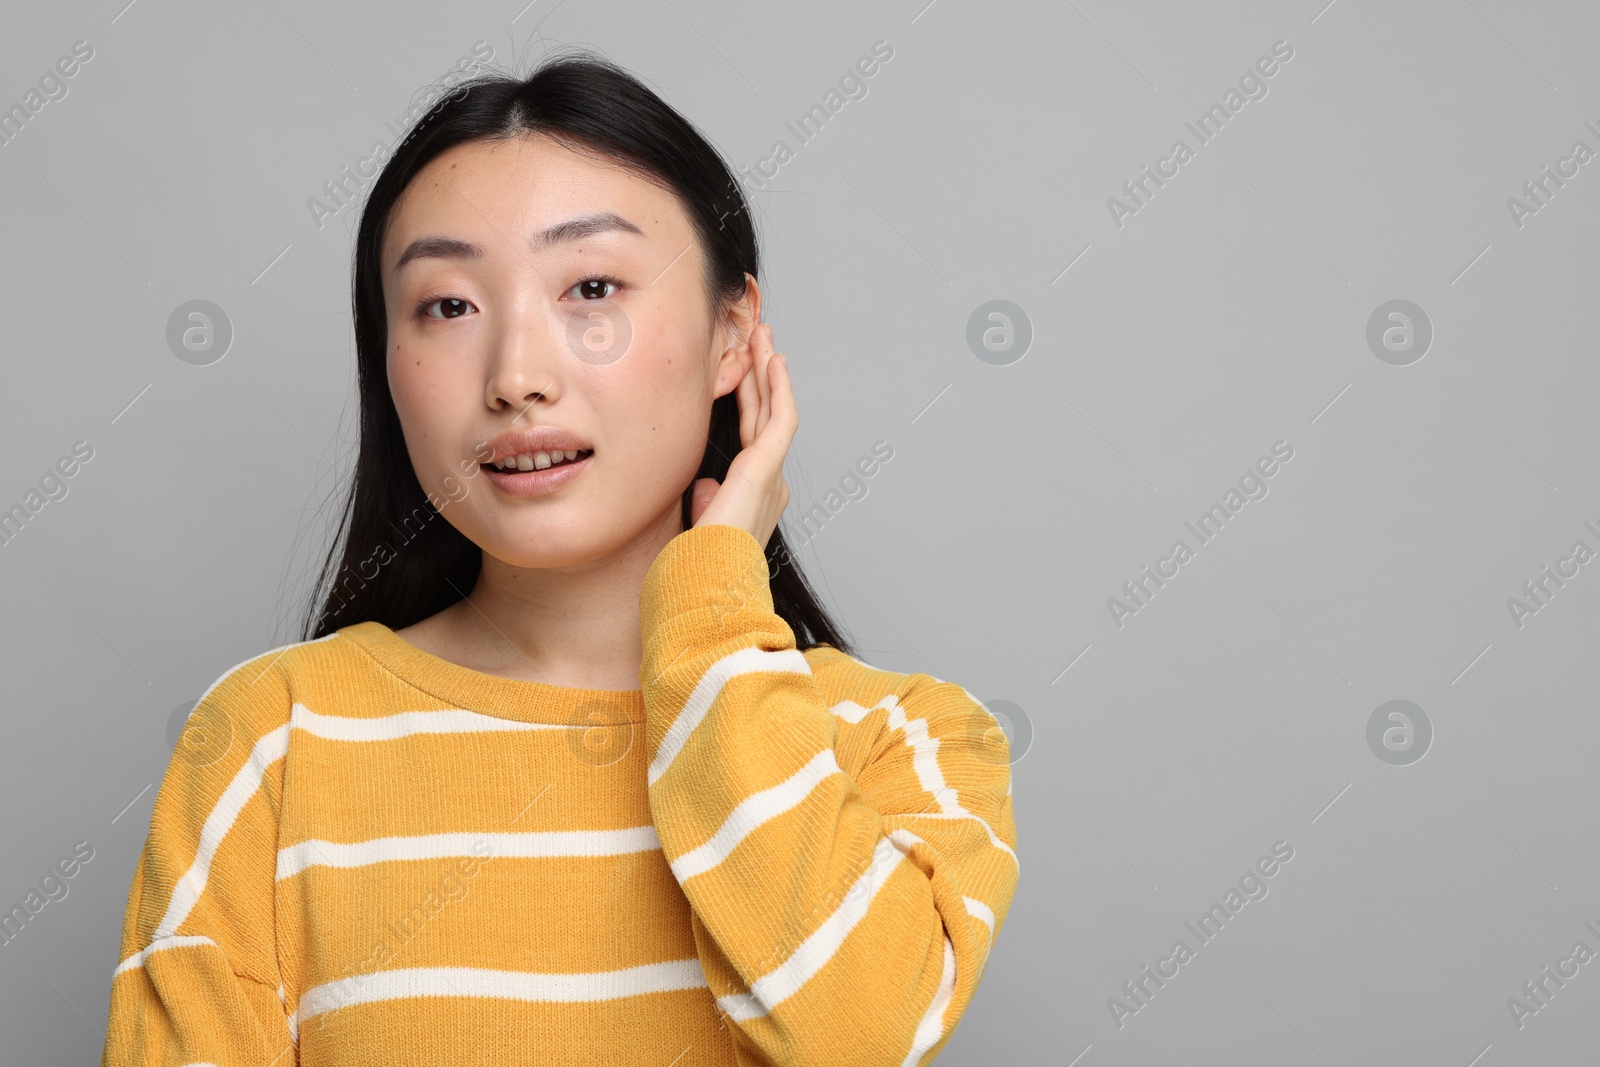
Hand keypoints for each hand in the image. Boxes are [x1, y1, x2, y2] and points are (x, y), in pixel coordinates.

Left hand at [689, 322, 795, 548]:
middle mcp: (770, 483)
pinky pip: (779, 419)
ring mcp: (771, 476)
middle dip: (761, 376)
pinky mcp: (766, 470)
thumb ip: (706, 498)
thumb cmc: (699, 565)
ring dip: (769, 372)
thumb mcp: (698, 523)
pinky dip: (778, 388)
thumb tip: (705, 485)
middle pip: (766, 416)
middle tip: (757, 340)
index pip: (752, 435)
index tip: (739, 370)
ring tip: (764, 337)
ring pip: (774, 411)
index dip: (749, 400)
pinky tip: (772, 360)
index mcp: (754, 494)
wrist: (708, 584)